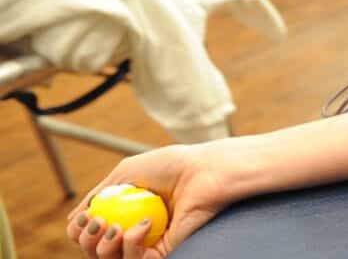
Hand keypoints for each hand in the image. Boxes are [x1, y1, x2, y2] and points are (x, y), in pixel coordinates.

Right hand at [66, 144, 233, 258]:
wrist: (201, 171)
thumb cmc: (170, 166)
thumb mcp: (125, 174)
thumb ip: (98, 196)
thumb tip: (75, 219)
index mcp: (123, 215)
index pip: (90, 235)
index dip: (80, 231)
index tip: (85, 217)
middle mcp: (134, 233)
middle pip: (94, 253)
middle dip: (86, 241)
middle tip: (98, 222)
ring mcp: (148, 246)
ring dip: (103, 246)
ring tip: (115, 224)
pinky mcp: (164, 254)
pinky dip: (131, 244)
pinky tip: (143, 225)